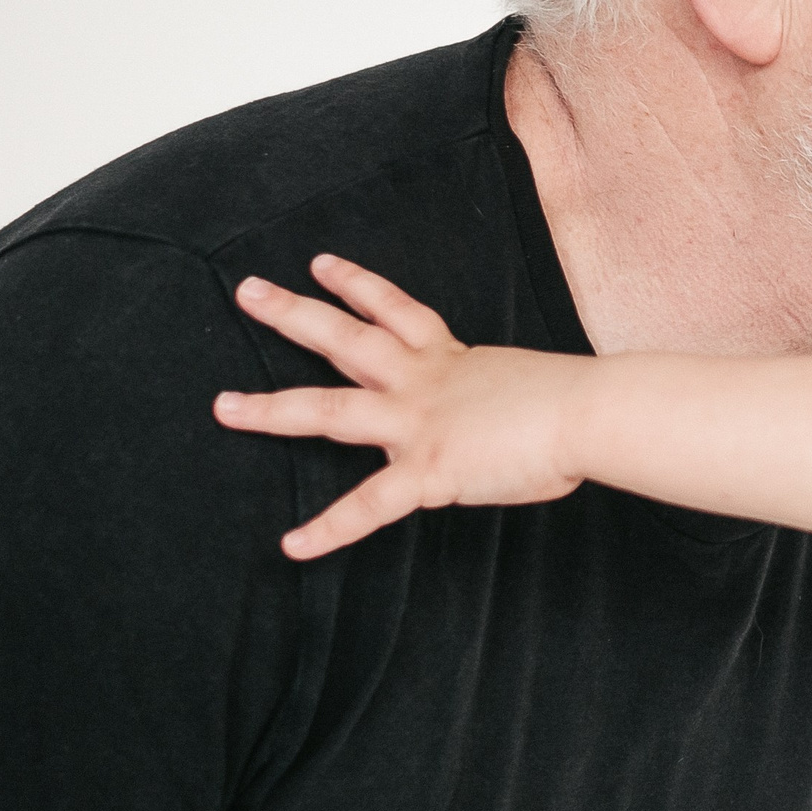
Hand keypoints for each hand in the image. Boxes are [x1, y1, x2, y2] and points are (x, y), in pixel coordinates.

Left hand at [215, 256, 588, 557]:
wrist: (588, 412)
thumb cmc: (579, 403)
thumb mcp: (529, 388)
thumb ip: (499, 404)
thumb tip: (507, 426)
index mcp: (451, 358)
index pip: (395, 310)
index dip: (356, 285)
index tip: (322, 265)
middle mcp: (423, 380)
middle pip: (343, 337)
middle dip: (292, 313)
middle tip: (248, 291)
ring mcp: (417, 422)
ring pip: (327, 408)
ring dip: (270, 407)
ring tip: (223, 406)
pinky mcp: (425, 470)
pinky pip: (366, 506)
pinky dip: (328, 530)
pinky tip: (293, 546)